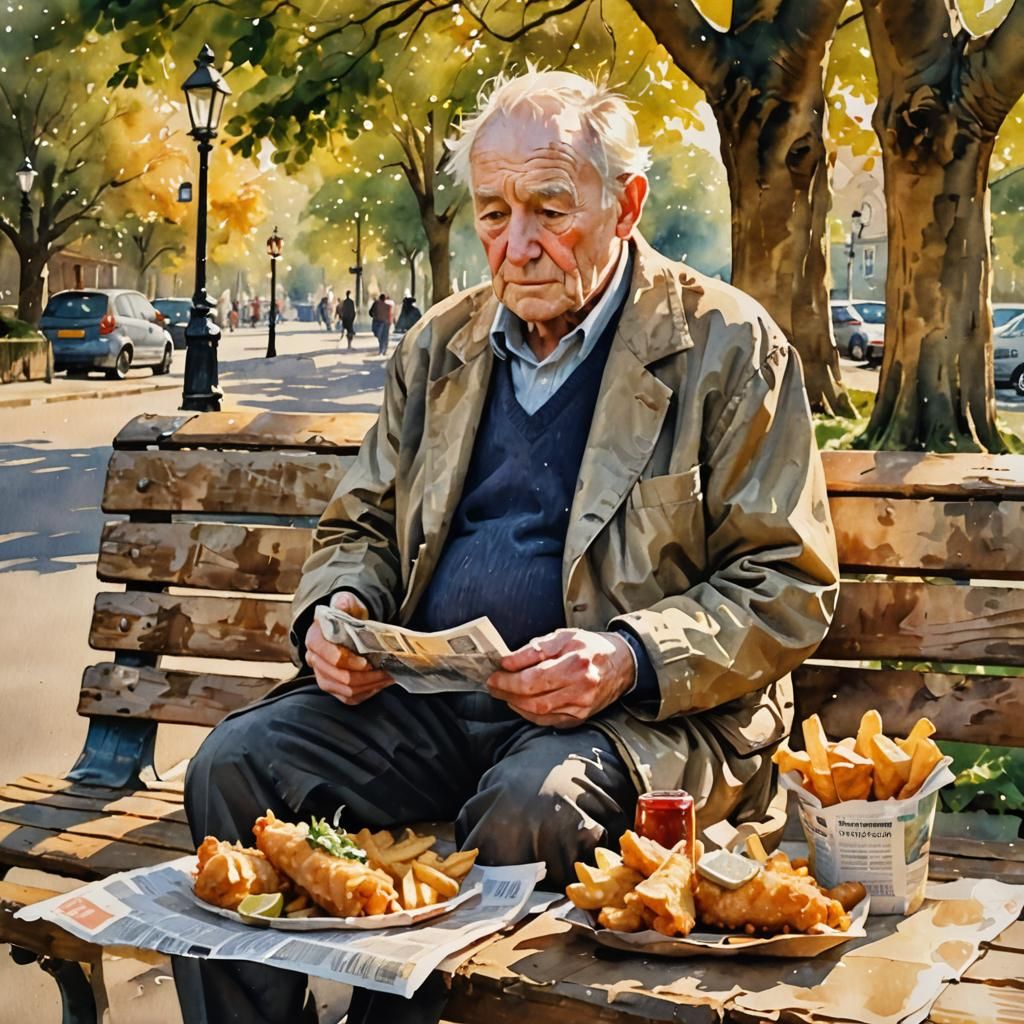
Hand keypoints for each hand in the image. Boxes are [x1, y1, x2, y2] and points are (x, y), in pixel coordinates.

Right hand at [305, 592, 393, 705]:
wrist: (345, 626)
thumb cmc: (347, 615)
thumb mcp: (347, 604)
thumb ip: (344, 603)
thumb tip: (342, 604)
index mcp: (314, 639)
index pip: (329, 656)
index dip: (349, 661)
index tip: (367, 662)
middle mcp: (314, 660)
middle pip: (340, 677)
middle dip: (366, 676)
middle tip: (386, 670)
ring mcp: (322, 676)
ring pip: (346, 690)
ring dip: (370, 685)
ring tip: (388, 676)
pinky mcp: (333, 687)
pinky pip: (350, 698)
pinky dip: (367, 693)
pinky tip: (381, 683)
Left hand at [487, 629, 635, 727]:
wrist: (622, 663)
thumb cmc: (590, 646)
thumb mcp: (564, 636)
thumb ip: (535, 649)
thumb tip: (507, 661)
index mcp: (577, 664)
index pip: (534, 678)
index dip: (509, 679)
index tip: (493, 674)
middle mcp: (581, 689)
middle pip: (534, 699)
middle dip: (507, 693)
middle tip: (492, 685)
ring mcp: (582, 707)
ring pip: (539, 713)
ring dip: (515, 705)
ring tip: (503, 693)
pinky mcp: (581, 718)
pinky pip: (548, 721)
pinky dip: (530, 714)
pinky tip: (520, 703)